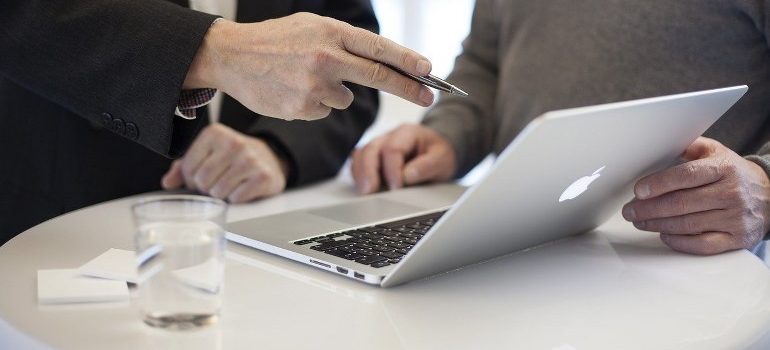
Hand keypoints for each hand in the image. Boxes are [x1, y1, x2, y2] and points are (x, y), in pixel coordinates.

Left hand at [161, 124, 287, 202]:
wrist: (270, 158)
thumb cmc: (233, 158)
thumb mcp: (208, 155)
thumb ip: (184, 167)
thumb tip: (168, 183)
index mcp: (214, 133)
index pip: (188, 168)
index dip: (192, 179)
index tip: (203, 176)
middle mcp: (233, 143)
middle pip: (202, 181)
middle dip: (207, 188)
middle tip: (218, 182)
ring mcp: (250, 160)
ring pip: (218, 192)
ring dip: (221, 195)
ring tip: (231, 184)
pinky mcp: (263, 176)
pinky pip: (236, 198)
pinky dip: (237, 198)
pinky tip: (243, 187)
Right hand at [184, 13, 434, 120]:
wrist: (231, 56)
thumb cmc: (275, 40)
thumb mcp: (311, 27)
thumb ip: (344, 42)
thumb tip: (382, 61)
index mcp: (331, 32)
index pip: (379, 48)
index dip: (408, 61)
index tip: (429, 70)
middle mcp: (326, 58)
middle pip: (379, 76)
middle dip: (409, 88)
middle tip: (430, 96)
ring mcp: (314, 85)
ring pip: (346, 98)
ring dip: (335, 92)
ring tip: (304, 77)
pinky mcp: (303, 108)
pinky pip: (325, 110)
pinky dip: (315, 103)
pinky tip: (293, 89)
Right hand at [351, 124, 456, 193]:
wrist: (437, 153)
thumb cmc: (438, 154)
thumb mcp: (442, 159)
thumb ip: (427, 166)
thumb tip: (406, 176)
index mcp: (407, 133)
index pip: (392, 149)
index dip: (392, 170)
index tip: (396, 188)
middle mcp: (389, 136)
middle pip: (371, 149)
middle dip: (368, 171)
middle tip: (369, 191)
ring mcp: (379, 146)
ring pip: (360, 155)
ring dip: (360, 174)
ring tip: (364, 192)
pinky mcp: (373, 158)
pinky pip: (358, 163)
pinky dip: (359, 175)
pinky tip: (363, 188)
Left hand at [622, 137, 769, 254]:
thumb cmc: (733, 173)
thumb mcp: (716, 152)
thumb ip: (688, 147)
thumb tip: (659, 142)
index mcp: (723, 169)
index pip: (686, 176)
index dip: (659, 184)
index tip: (638, 190)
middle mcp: (731, 193)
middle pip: (682, 203)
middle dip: (649, 208)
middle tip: (629, 210)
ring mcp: (734, 218)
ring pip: (688, 225)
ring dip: (657, 224)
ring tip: (639, 221)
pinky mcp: (736, 238)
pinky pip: (703, 245)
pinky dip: (679, 242)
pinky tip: (664, 235)